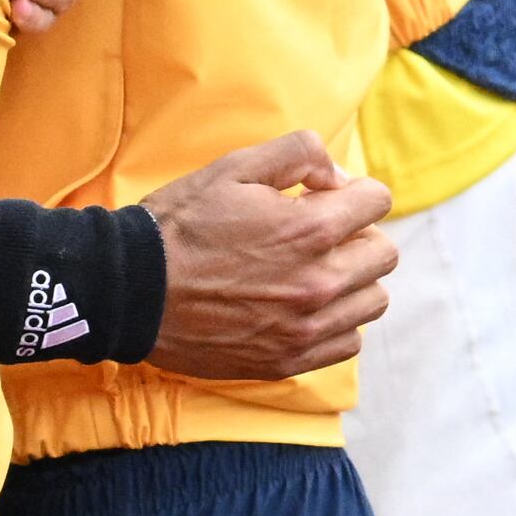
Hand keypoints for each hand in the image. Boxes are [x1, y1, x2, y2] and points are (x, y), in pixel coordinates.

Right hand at [141, 133, 397, 380]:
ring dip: (351, 281)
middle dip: (356, 235)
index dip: (352, 191)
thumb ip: (298, 154)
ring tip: (311, 272)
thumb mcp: (232, 166)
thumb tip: (338, 177)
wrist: (132, 290)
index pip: (377, 201)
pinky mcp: (290, 360)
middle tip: (316, 235)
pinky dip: (334, 322)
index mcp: (309, 229)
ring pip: (372, 302)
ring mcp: (307, 327)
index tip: (323, 197)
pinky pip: (348, 342)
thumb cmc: (179, 225)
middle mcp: (320, 282)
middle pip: (383, 255)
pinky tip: (300, 307)